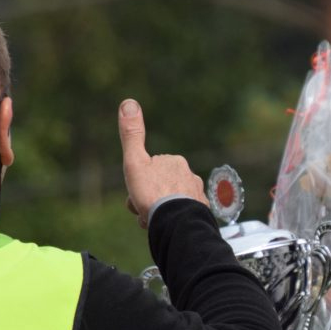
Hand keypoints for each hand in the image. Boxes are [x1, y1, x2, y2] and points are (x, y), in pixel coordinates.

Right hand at [118, 98, 207, 227]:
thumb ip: (132, 134)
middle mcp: (190, 176)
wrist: (176, 223)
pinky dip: (173, 221)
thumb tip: (129, 102)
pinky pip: (182, 216)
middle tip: (145, 211)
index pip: (150, 173)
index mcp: (174, 162)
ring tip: (156, 221)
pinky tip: (168, 227)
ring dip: (160, 213)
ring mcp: (197, 195)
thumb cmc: (152, 194)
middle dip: (149, 201)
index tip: (137, 195)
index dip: (138, 186)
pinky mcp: (201, 213)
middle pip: (160, 189)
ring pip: (170, 204)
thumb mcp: (135, 162)